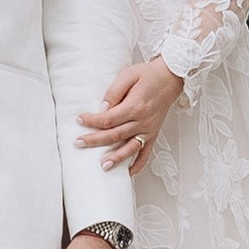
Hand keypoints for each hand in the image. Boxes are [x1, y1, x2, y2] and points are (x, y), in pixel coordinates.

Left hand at [77, 56, 183, 171]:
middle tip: (79, 143)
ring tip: (103, 166)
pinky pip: (146, 153)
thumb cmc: (148, 75)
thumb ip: (114, 92)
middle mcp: (143, 121)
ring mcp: (149, 130)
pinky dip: (138, 164)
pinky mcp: (154, 134)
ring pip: (130, 148)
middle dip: (95, 140)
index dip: (92, 120)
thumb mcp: (128, 75)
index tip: (79, 119)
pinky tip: (129, 173)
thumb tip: (102, 108)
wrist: (170, 78)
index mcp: (135, 106)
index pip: (109, 118)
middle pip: (115, 135)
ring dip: (116, 159)